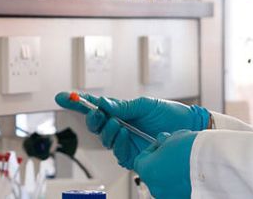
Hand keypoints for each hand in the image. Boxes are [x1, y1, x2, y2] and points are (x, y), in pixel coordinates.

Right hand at [54, 92, 209, 168]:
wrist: (189, 127)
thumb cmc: (169, 114)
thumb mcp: (146, 104)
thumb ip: (124, 106)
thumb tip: (104, 104)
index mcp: (121, 112)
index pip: (96, 107)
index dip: (78, 103)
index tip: (63, 96)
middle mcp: (121, 127)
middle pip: (96, 125)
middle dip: (92, 118)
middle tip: (96, 113)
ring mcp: (126, 142)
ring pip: (105, 139)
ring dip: (106, 131)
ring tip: (117, 124)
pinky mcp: (134, 156)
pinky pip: (118, 153)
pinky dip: (117, 143)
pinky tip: (124, 135)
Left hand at [133, 130, 196, 198]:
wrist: (214, 165)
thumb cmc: (192, 151)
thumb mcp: (173, 138)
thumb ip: (164, 142)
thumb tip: (164, 142)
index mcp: (147, 171)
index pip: (140, 160)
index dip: (152, 150)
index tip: (161, 145)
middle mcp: (156, 188)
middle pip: (153, 173)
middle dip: (162, 163)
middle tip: (175, 153)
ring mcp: (169, 196)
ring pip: (166, 183)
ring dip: (173, 174)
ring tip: (188, 163)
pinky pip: (178, 190)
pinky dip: (183, 183)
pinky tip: (193, 173)